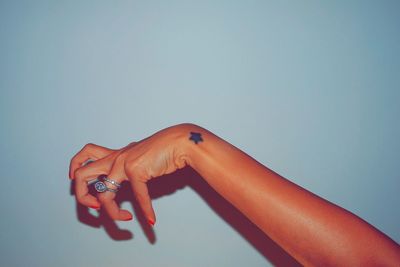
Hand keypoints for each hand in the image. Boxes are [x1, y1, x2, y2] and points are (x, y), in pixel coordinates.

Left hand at [69, 124, 190, 223]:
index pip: (86, 159)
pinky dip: (146, 210)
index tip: (94, 193)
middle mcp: (115, 158)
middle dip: (81, 196)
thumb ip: (132, 169)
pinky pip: (138, 197)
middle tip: (95, 207)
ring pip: (101, 191)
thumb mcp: (141, 158)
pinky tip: (151, 218)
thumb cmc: (164, 149)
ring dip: (109, 210)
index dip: (80, 176)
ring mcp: (123, 163)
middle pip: (79, 174)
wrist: (179, 141)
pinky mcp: (136, 170)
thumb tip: (132, 186)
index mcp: (114, 154)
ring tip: (122, 217)